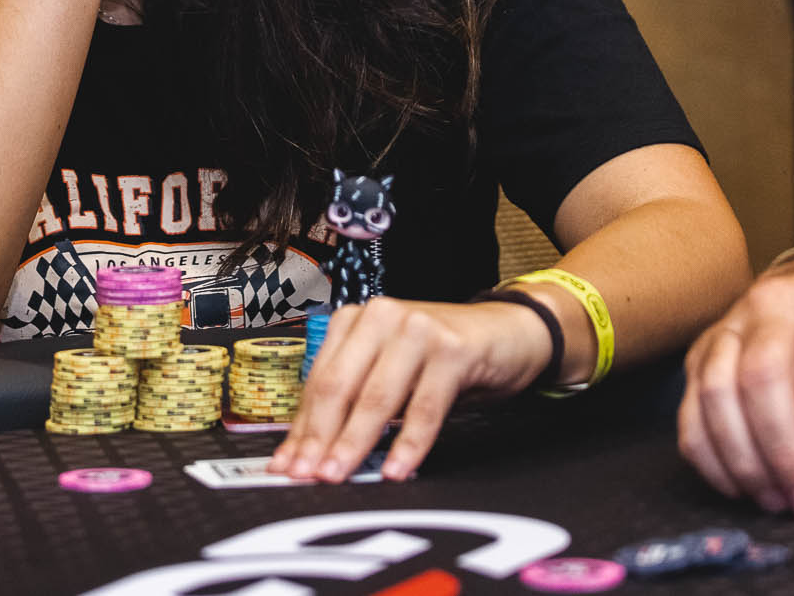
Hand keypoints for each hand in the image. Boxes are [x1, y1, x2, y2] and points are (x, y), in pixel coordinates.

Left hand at [270, 297, 548, 483]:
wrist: (507, 333)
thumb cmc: (442, 358)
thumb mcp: (391, 372)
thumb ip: (354, 403)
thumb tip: (309, 453)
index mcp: (355, 321)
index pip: (318, 382)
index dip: (301, 429)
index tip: (286, 466)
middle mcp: (380, 317)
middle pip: (339, 387)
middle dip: (319, 438)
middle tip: (306, 476)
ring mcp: (417, 330)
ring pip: (377, 398)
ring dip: (354, 443)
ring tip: (339, 476)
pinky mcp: (452, 350)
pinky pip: (424, 407)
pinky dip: (408, 444)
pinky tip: (395, 469)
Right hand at [679, 263, 793, 525]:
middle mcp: (773, 302)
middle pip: (762, 377)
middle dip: (786, 453)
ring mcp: (729, 324)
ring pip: (716, 393)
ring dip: (745, 460)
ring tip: (780, 502)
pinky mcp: (701, 351)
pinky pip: (690, 409)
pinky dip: (710, 457)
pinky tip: (744, 488)